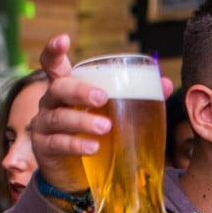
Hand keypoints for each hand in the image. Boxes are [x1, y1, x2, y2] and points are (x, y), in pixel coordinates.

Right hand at [31, 34, 173, 192]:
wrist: (77, 174)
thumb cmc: (96, 134)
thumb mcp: (114, 114)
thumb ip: (138, 97)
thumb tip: (166, 83)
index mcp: (68, 89)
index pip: (54, 64)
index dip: (54, 50)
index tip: (64, 39)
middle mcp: (52, 103)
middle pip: (58, 88)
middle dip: (80, 90)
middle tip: (102, 97)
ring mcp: (45, 125)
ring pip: (58, 117)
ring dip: (82, 121)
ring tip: (105, 127)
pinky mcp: (45, 149)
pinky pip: (58, 143)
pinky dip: (76, 144)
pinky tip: (93, 147)